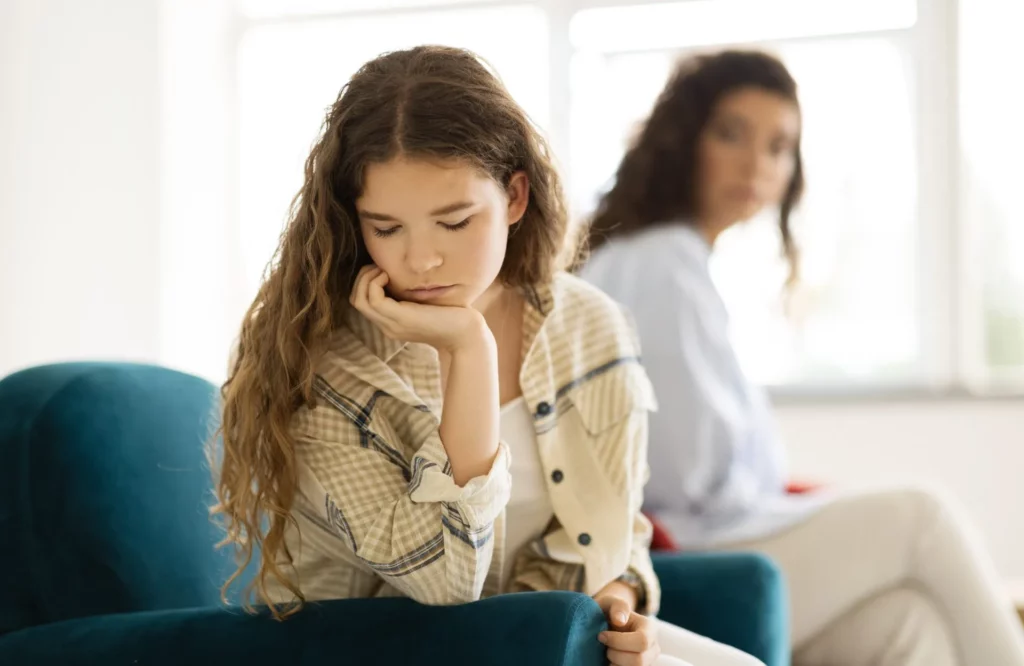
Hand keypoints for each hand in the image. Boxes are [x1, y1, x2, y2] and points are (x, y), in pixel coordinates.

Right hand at [349, 265, 490, 352]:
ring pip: (360, 300)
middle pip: (356, 300)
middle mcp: (388, 326)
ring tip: (382, 270)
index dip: (365, 282)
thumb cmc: (452, 315)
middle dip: (361, 278)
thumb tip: (403, 271)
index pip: (362, 302)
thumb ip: (412, 294)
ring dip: (366, 279)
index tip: (382, 269)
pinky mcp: (401, 318)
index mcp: (392, 323)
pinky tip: (389, 275)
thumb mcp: (425, 303)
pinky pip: (373, 299)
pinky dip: (375, 283)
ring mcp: (392, 324)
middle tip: (379, 267)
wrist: (466, 335)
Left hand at [595, 587, 659, 665]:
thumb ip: (617, 606)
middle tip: (605, 647)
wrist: (604, 627)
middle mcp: (653, 647)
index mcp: (649, 628)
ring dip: (614, 664)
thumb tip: (620, 620)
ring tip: (608, 653)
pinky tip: (611, 661)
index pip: (642, 641)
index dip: (618, 641)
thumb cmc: (608, 614)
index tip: (601, 635)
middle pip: (639, 661)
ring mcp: (647, 661)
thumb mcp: (609, 603)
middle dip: (615, 655)